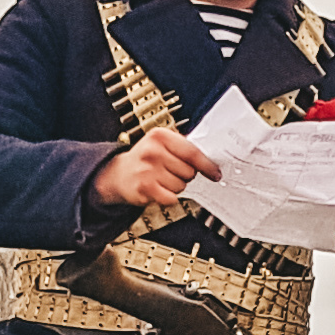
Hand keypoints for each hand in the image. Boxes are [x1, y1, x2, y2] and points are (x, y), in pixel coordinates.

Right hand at [94, 129, 221, 212]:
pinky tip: (158, 189)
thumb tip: (210, 160)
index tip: (215, 173)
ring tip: (162, 180)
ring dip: (175, 187)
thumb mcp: (161, 144)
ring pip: (181, 186)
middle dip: (185, 176)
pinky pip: (171, 198)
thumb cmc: (145, 158)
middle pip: (189, 172)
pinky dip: (168, 197)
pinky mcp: (144, 188)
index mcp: (160, 136)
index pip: (193, 152)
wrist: (119, 174)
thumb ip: (183, 148)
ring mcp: (147, 170)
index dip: (207, 165)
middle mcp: (153, 151)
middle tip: (172, 172)